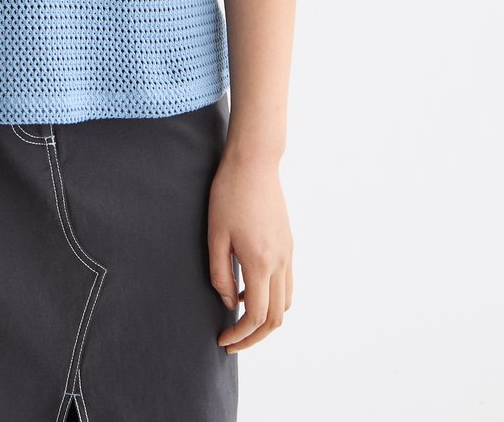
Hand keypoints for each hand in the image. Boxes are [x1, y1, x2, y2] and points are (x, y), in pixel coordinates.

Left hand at [208, 148, 292, 352]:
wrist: (254, 162)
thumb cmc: (228, 194)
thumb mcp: (215, 234)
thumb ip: (220, 274)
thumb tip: (230, 303)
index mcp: (260, 261)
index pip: (257, 316)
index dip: (240, 335)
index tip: (223, 340)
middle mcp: (280, 262)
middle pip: (277, 318)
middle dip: (255, 337)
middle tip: (232, 342)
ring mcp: (288, 253)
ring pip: (286, 303)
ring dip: (266, 320)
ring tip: (239, 318)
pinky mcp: (289, 244)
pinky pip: (287, 284)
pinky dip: (272, 298)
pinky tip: (248, 290)